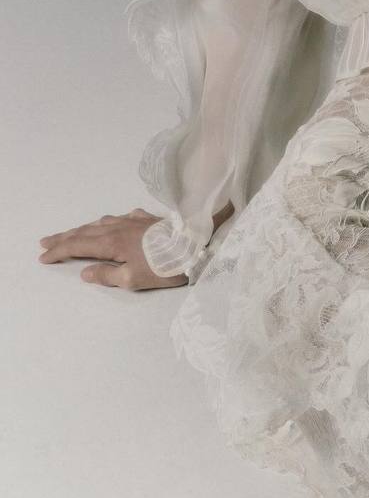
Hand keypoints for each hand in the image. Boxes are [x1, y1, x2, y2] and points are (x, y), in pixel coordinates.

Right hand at [37, 201, 234, 289]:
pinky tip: (111, 223)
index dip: (59, 251)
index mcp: (112, 243)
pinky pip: (120, 217)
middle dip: (64, 237)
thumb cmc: (165, 265)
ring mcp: (133, 220)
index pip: (78, 245)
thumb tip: (85, 272)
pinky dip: (107, 222)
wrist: (196, 243)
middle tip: (46, 242)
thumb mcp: (134, 279)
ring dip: (83, 228)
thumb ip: (107, 275)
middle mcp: (119, 227)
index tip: (43, 256)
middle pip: (86, 231)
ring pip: (101, 222)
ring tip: (72, 233)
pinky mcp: (147, 218)